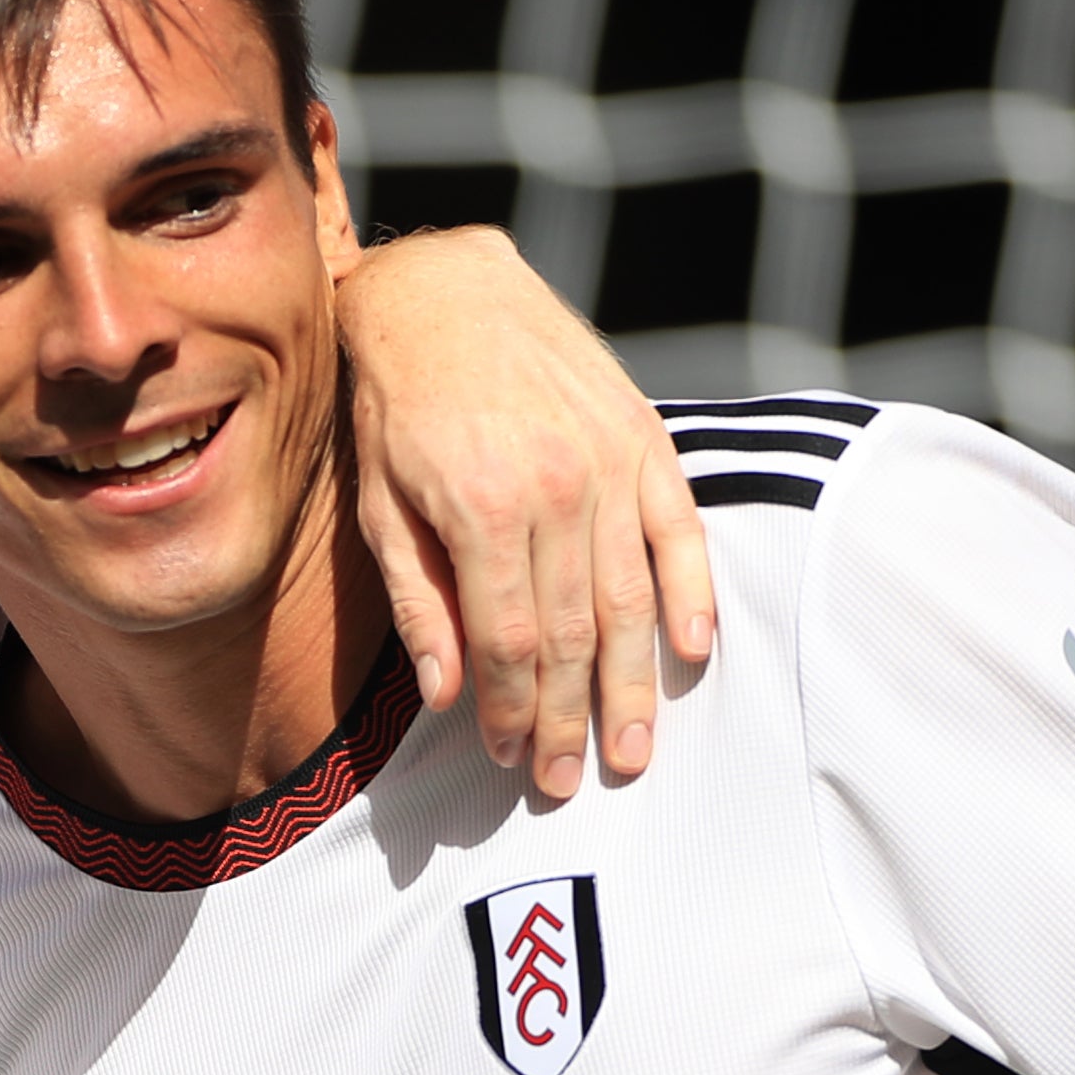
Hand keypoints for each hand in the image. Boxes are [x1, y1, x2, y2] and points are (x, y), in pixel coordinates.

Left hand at [338, 225, 717, 799]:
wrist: (444, 291)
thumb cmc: (396, 405)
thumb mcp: (382, 505)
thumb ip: (418, 602)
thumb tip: (448, 698)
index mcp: (482, 508)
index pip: (511, 644)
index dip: (515, 711)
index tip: (513, 757)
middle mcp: (557, 487)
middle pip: (575, 636)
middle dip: (572, 721)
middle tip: (571, 782)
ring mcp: (610, 460)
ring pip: (632, 599)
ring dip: (632, 685)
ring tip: (631, 751)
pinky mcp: (644, 435)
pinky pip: (681, 530)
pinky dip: (692, 593)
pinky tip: (693, 653)